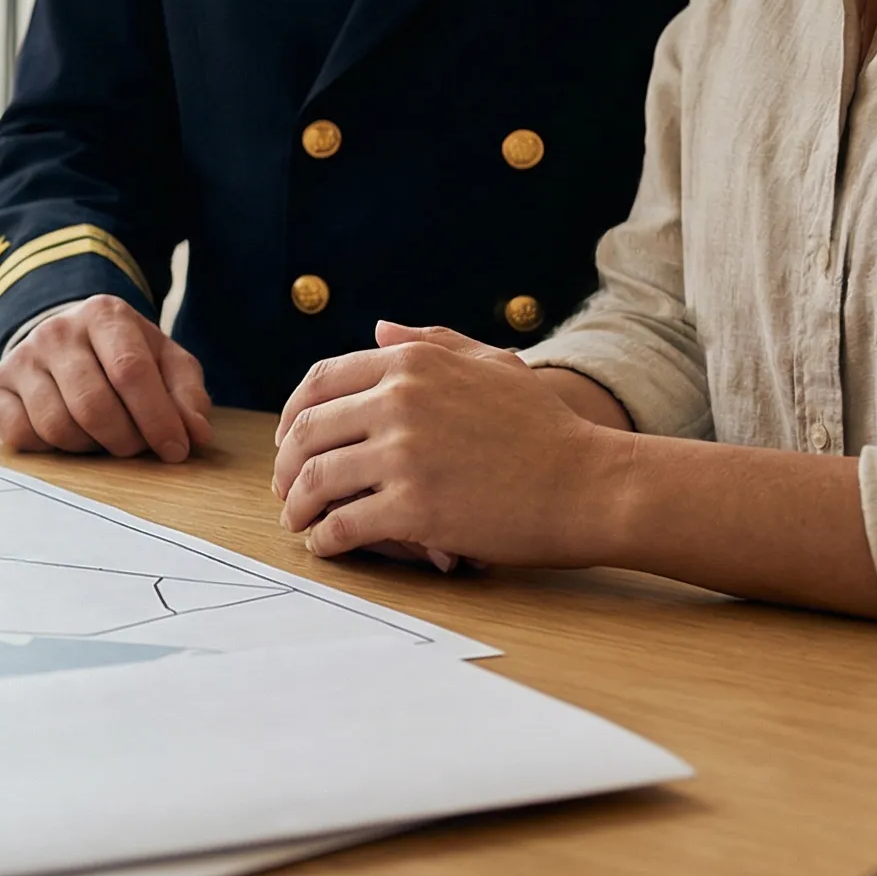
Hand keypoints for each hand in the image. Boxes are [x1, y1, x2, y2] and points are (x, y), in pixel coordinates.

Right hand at [0, 295, 214, 460]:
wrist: (63, 338)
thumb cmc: (121, 355)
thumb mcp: (163, 361)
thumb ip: (186, 394)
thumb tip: (195, 434)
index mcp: (104, 314)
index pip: (131, 372)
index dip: (157, 419)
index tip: (175, 450)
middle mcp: (57, 331)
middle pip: (93, 405)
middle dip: (125, 440)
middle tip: (137, 447)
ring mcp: (22, 357)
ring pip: (58, 426)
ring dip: (89, 447)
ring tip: (103, 437)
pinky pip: (23, 435)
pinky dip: (51, 449)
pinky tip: (69, 433)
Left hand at [270, 322, 629, 566]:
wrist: (592, 484)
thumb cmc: (547, 428)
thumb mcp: (493, 365)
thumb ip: (432, 345)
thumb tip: (378, 330)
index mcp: (411, 364)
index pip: (319, 383)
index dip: (292, 416)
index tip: (289, 442)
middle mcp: (399, 401)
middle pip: (305, 432)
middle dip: (284, 465)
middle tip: (285, 489)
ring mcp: (403, 455)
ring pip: (313, 481)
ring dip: (294, 506)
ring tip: (298, 522)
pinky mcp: (412, 508)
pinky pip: (342, 525)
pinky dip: (325, 539)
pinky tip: (327, 545)